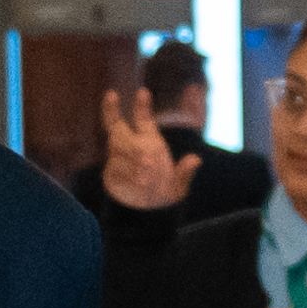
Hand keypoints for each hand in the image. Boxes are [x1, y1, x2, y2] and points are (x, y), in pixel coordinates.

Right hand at [100, 86, 197, 210]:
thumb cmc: (164, 195)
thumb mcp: (178, 187)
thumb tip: (196, 160)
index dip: (142, 107)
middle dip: (112, 112)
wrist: (146, 215)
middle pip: (118, 127)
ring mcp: (118, 159)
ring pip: (119, 149)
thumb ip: (184, 173)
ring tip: (147, 177)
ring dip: (132, 159)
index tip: (143, 92)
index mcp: (150, 143)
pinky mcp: (110, 174)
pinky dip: (127, 175)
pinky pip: (116, 168)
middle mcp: (132, 147)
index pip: (143, 120)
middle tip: (115, 101)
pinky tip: (137, 183)